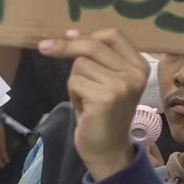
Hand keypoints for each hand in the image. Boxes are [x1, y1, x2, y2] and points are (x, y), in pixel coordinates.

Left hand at [39, 30, 148, 181]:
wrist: (108, 150)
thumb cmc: (104, 115)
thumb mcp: (108, 80)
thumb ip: (98, 57)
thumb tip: (71, 33)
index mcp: (140, 66)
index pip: (113, 35)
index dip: (87, 34)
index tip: (66, 35)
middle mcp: (135, 74)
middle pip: (92, 46)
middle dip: (65, 47)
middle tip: (44, 48)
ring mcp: (121, 85)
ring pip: (80, 64)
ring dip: (75, 81)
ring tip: (85, 99)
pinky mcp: (105, 98)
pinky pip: (74, 81)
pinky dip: (73, 94)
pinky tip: (84, 108)